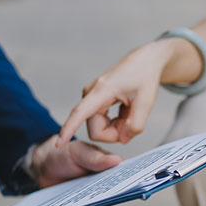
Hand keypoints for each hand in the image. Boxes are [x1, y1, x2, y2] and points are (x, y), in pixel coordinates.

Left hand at [30, 135, 122, 205]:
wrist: (46, 165)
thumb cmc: (67, 155)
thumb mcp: (80, 151)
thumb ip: (96, 157)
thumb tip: (117, 161)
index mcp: (114, 173)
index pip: (128, 181)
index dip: (132, 185)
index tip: (130, 186)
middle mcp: (107, 192)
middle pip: (112, 200)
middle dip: (104, 198)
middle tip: (93, 195)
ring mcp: (94, 205)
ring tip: (71, 204)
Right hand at [58, 41, 177, 145]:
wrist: (144, 61)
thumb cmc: (144, 76)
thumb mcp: (146, 102)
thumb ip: (136, 124)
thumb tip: (122, 139)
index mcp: (102, 91)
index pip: (80, 113)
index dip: (69, 129)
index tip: (58, 144)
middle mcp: (91, 94)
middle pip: (96, 130)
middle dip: (115, 132)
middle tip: (133, 120)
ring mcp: (91, 98)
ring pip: (99, 128)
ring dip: (117, 127)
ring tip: (130, 111)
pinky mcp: (95, 101)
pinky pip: (101, 123)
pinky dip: (116, 122)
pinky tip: (125, 110)